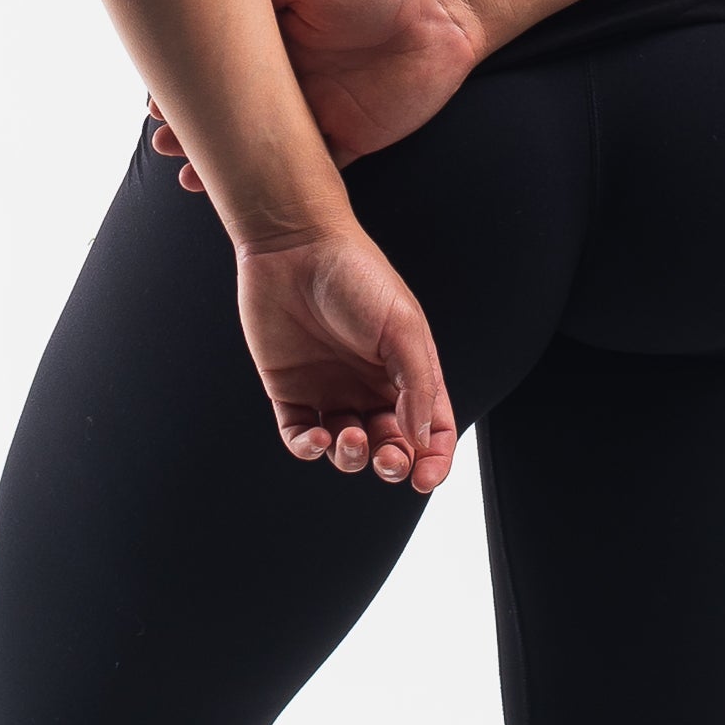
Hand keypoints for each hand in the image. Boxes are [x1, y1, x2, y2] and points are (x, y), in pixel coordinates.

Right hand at [148, 0, 486, 188]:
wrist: (444, 10)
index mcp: (278, 42)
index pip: (223, 69)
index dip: (191, 87)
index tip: (156, 102)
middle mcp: (293, 81)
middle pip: (235, 113)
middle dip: (197, 131)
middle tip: (163, 145)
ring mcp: (319, 113)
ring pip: (264, 148)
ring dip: (228, 163)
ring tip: (189, 180)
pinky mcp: (351, 139)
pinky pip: (313, 170)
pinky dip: (281, 186)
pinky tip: (251, 196)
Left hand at [235, 228, 458, 491]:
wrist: (294, 246)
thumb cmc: (358, 276)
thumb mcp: (403, 328)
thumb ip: (417, 387)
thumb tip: (422, 441)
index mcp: (407, 372)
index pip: (430, 430)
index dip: (434, 460)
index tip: (424, 478)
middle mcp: (371, 386)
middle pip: (390, 445)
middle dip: (393, 463)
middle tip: (388, 459)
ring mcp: (331, 390)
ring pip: (347, 449)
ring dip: (351, 457)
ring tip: (348, 435)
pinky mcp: (290, 392)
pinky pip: (301, 437)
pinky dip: (310, 448)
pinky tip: (317, 437)